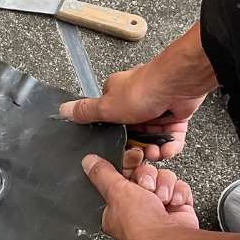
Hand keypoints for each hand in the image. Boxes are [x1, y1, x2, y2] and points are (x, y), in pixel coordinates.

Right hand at [57, 25, 215, 160]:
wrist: (177, 83)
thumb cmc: (142, 90)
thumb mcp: (107, 105)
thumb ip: (86, 111)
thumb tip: (62, 110)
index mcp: (118, 98)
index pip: (111, 124)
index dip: (116, 140)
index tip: (119, 151)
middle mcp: (137, 103)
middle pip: (133, 136)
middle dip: (137, 149)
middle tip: (140, 156)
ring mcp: (158, 110)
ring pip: (153, 139)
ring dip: (154, 150)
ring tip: (155, 153)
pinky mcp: (176, 116)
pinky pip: (171, 137)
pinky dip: (170, 146)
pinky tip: (168, 148)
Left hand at [82, 153, 197, 239]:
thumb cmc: (140, 225)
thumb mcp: (115, 192)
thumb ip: (102, 174)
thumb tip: (89, 162)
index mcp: (115, 205)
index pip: (120, 174)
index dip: (128, 163)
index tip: (134, 158)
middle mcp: (136, 206)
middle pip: (144, 172)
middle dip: (148, 176)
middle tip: (147, 186)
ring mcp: (157, 206)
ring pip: (163, 177)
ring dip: (164, 185)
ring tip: (161, 200)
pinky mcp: (177, 207)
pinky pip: (179, 186)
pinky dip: (179, 193)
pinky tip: (173, 203)